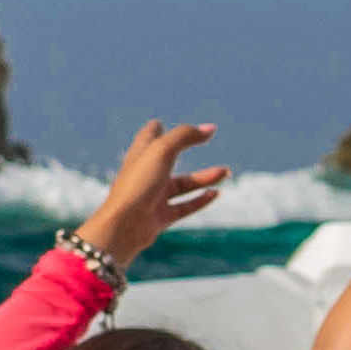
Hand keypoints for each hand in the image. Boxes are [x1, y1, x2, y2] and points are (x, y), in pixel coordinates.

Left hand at [72, 120, 225, 271]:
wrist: (124, 225)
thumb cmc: (139, 183)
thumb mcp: (163, 150)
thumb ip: (186, 135)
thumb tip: (210, 129)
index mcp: (141, 154)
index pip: (149, 135)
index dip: (158, 128)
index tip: (165, 124)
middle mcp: (146, 174)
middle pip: (169, 157)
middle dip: (189, 146)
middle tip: (208, 137)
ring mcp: (153, 196)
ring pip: (183, 184)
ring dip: (205, 178)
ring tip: (226, 172)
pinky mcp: (160, 217)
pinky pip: (184, 207)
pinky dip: (200, 200)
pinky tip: (216, 193)